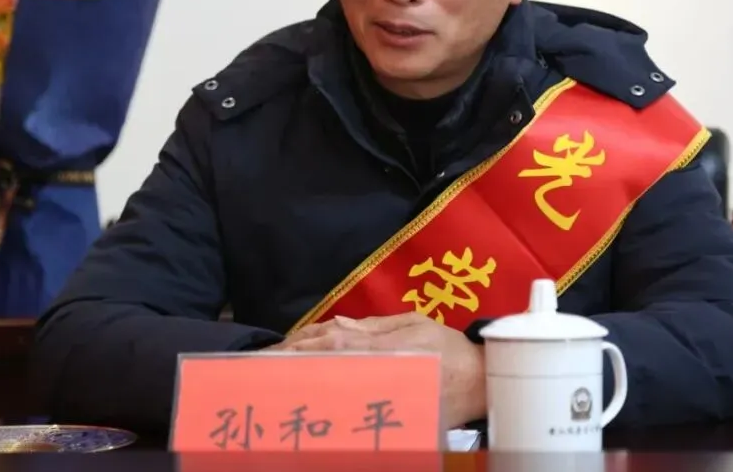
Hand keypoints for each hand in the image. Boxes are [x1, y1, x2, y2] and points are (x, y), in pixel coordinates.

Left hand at [272, 313, 486, 428]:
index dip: (289, 348)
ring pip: (325, 383)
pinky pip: (342, 398)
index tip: (263, 353)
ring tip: (267, 382)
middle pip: (317, 365)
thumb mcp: (414, 324)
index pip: (322, 345)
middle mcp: (369, 369)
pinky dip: (318, 393)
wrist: (480, 383)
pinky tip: (303, 392)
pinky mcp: (381, 407)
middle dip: (283, 366)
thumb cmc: (449, 350)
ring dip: (295, 381)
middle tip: (251, 371)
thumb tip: (337, 326)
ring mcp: (372, 390)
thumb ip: (374, 326)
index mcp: (375, 346)